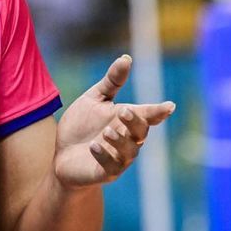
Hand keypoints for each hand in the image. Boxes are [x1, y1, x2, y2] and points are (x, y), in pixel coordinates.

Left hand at [53, 55, 175, 188]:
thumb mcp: (94, 100)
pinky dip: (104, 156)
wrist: (61, 154)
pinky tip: (93, 146)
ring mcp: (118, 158)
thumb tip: (126, 58)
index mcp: (126, 121)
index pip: (147, 115)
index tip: (168, 106)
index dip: (158, 111)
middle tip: (124, 111)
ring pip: (129, 152)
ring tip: (105, 131)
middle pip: (141, 132)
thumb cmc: (81, 126)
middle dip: (135, 122)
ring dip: (119, 141)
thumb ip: (111, 82)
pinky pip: (111, 167)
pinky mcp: (104, 172)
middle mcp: (127, 140)